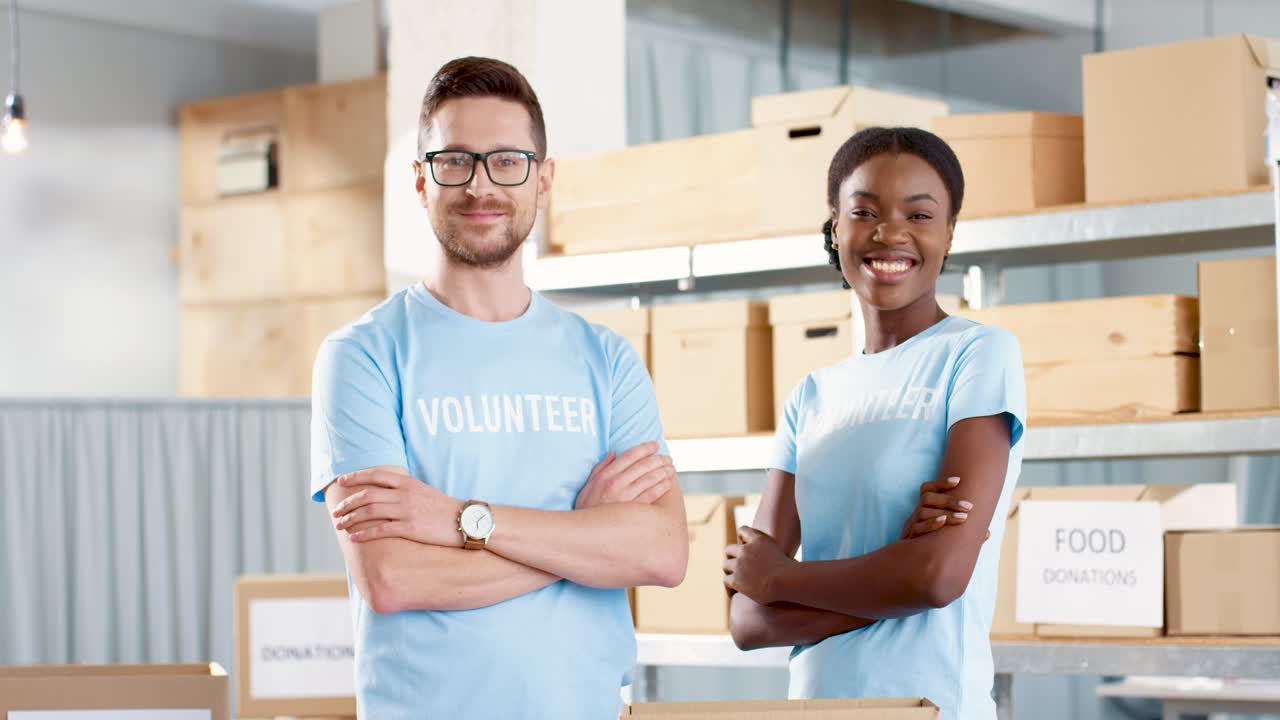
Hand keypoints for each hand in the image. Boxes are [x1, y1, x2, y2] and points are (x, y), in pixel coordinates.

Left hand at [331, 468, 464, 546]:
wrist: (465, 521)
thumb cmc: (444, 508)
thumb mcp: (423, 491)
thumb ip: (404, 489)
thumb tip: (385, 492)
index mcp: (408, 482)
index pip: (375, 475)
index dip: (356, 478)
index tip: (342, 483)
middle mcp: (405, 494)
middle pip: (367, 495)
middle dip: (347, 503)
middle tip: (336, 511)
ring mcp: (406, 511)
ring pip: (369, 512)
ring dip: (351, 519)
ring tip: (340, 525)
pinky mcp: (410, 528)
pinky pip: (380, 530)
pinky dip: (364, 533)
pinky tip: (354, 538)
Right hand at [575, 441, 675, 509]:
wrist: (586, 532)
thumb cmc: (587, 508)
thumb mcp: (588, 485)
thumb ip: (600, 468)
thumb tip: (613, 453)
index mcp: (606, 475)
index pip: (629, 455)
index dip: (645, 448)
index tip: (654, 445)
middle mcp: (616, 483)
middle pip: (643, 465)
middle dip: (658, 459)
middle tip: (667, 458)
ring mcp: (626, 497)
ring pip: (650, 478)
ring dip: (664, 471)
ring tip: (671, 468)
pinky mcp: (634, 510)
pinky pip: (653, 494)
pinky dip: (663, 486)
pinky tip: (669, 482)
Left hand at [723, 526, 793, 604]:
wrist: (786, 581)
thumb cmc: (792, 572)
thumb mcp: (786, 556)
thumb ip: (778, 556)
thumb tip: (785, 561)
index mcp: (759, 540)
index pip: (743, 531)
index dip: (741, 538)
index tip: (743, 545)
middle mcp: (746, 550)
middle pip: (729, 549)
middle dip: (732, 556)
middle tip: (735, 565)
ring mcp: (739, 564)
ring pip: (725, 565)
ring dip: (729, 571)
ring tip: (732, 578)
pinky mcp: (736, 579)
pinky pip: (726, 581)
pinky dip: (729, 587)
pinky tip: (733, 593)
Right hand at [901, 475, 983, 539]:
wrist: (911, 566)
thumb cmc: (931, 546)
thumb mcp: (947, 536)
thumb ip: (965, 532)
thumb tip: (987, 533)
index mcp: (925, 509)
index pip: (927, 489)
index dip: (940, 483)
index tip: (958, 481)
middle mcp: (916, 514)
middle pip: (927, 498)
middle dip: (949, 500)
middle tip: (969, 507)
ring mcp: (911, 525)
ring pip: (923, 511)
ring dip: (945, 512)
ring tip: (963, 517)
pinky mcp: (908, 538)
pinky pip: (917, 528)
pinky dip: (931, 523)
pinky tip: (943, 521)